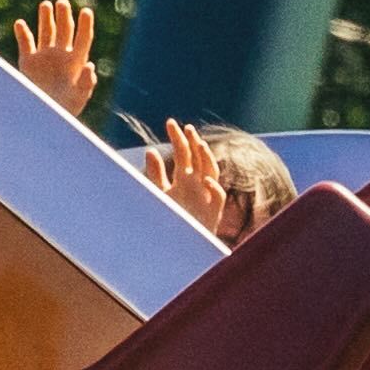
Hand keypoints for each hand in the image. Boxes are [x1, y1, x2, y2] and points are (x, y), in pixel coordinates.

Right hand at [13, 0, 100, 119]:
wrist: (42, 119)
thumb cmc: (64, 111)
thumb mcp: (78, 99)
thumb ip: (85, 83)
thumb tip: (90, 65)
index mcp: (76, 62)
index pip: (83, 38)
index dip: (85, 25)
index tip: (86, 11)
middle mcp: (61, 56)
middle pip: (64, 30)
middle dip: (63, 16)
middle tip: (62, 2)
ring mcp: (44, 58)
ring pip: (45, 32)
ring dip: (45, 19)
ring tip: (45, 4)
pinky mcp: (28, 63)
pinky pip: (25, 44)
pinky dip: (22, 33)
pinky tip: (20, 23)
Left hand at [149, 119, 238, 238]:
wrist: (178, 246)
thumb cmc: (172, 219)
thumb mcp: (160, 193)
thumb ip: (156, 173)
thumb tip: (150, 150)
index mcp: (184, 178)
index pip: (184, 153)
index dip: (178, 138)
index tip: (170, 122)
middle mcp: (197, 184)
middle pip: (199, 158)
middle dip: (193, 142)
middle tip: (185, 127)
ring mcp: (206, 197)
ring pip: (212, 173)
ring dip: (207, 159)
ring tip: (200, 145)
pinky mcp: (213, 213)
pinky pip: (219, 198)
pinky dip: (214, 189)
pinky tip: (206, 182)